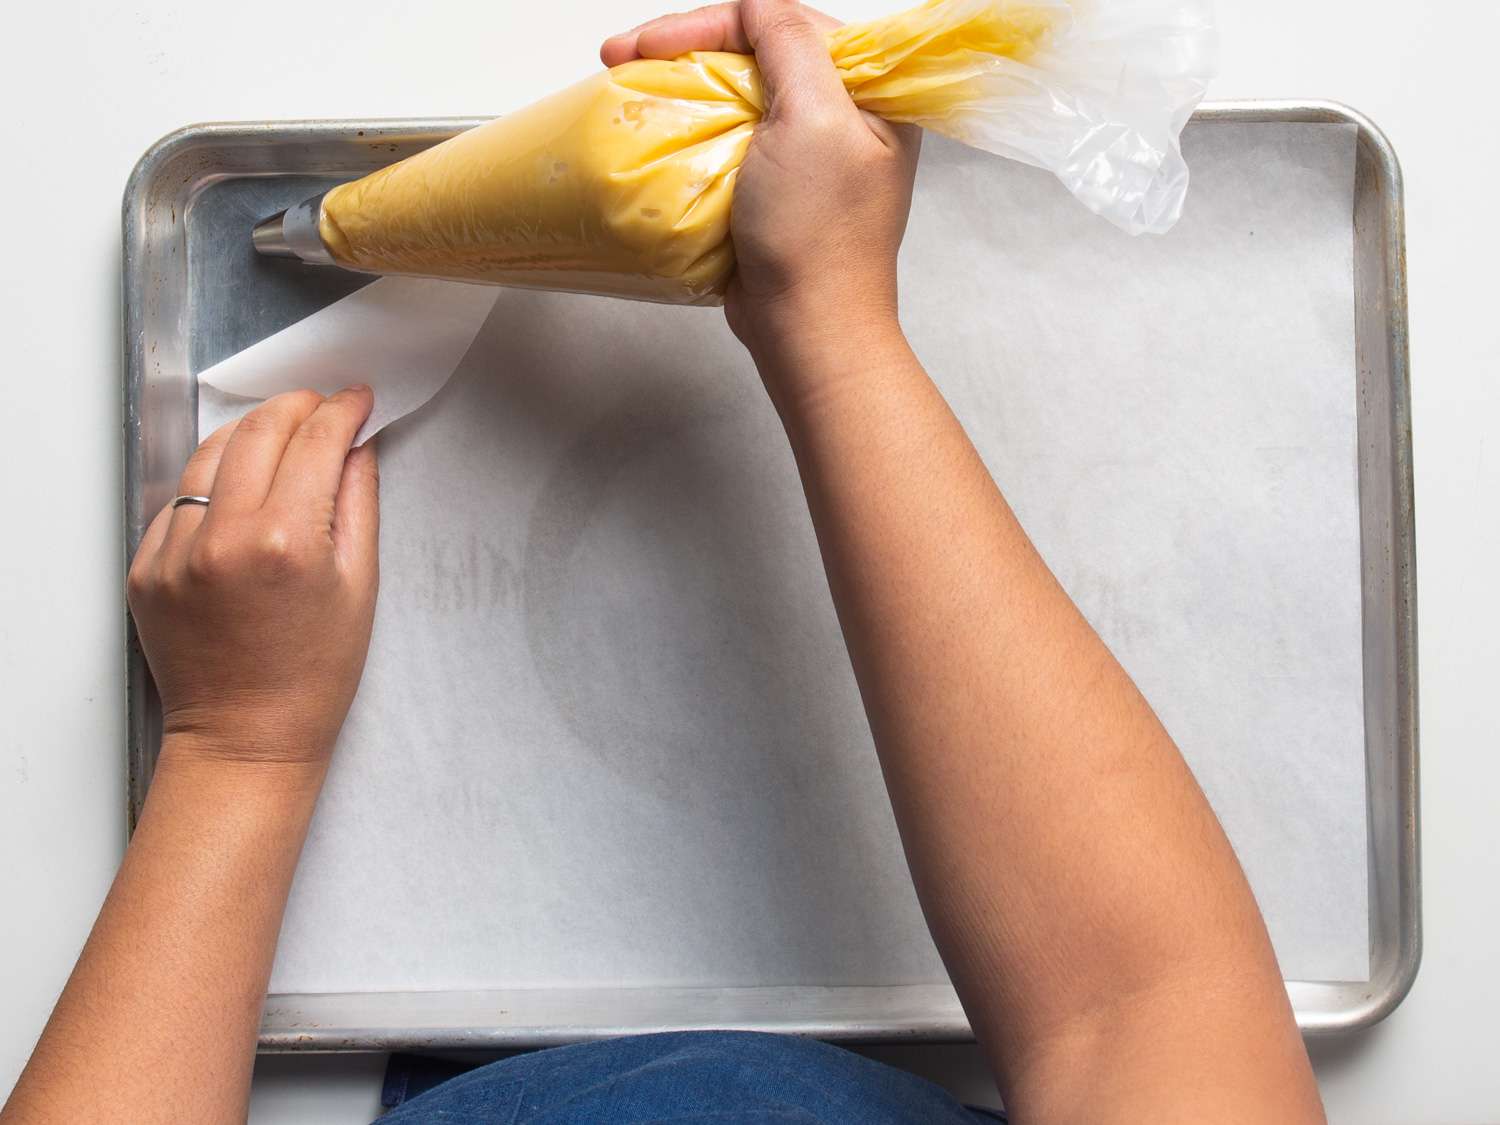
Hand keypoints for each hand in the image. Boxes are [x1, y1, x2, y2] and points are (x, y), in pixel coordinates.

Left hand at [127, 387, 379, 775]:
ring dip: (249, 435)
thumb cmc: (313, 676)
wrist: (246, 736)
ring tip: (279, 438)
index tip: (356, 400)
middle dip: (297, 407)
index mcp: (287, 541)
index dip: (342, 410)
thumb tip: (356, 447)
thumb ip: (357, 504)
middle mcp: (223, 536)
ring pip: (210, 454)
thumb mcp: (359, 586)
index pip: (316, 442)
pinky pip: (180, 500)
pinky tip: (239, 495)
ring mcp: (175, 551)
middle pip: (259, 431)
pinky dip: (212, 485)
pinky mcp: (146, 567)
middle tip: (321, 407)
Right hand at [602, 1, 920, 370]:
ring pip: (739, 92)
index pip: (786, 22)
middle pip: (759, 51)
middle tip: (622, 54)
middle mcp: (845, 117)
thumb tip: (759, 5)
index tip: (650, 42)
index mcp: (871, 94)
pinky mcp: (774, 190)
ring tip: (625, 80)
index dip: (714, 22)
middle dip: (688, 45)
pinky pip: (728, 138)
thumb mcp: (815, 120)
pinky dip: (689, 125)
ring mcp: (807, 155)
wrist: (806, 329)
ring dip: (681, 81)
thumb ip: (791, 45)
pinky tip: (654, 122)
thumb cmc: (817, 234)